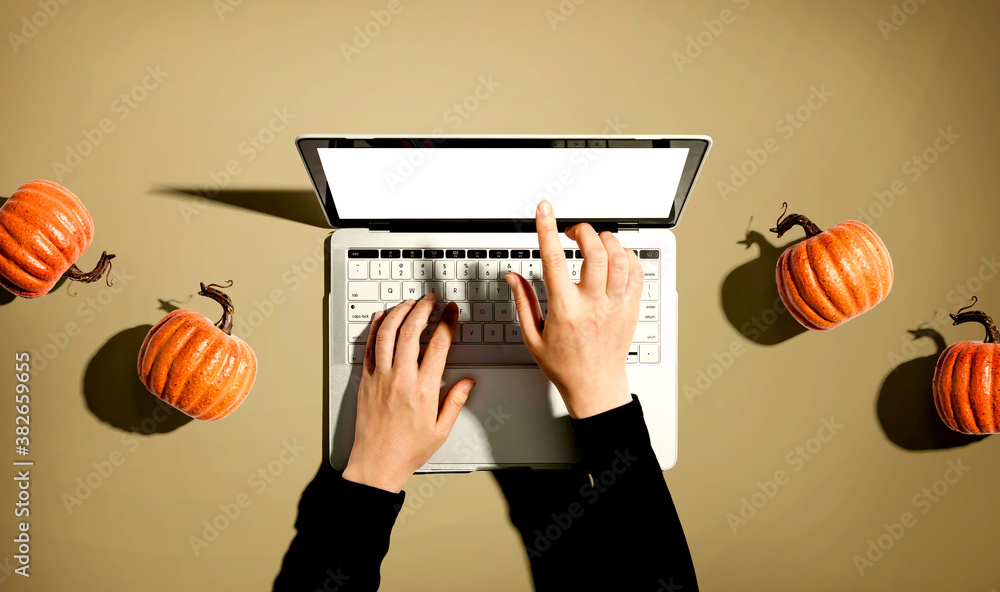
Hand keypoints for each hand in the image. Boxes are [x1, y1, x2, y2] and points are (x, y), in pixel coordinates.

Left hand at [342, 293, 475, 492]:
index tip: (451, 312)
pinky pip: (369, 348)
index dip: (447, 322)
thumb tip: (467, 383)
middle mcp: (401, 379)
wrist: (376, 465)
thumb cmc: (407, 451)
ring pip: (388, 334)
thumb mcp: (440, 430)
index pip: (439, 345)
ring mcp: (380, 378)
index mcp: (424, 390)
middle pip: (412, 331)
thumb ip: (455, 402)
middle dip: (423, 309)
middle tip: (430, 300)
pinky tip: (382, 318)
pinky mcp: (365, 381)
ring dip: (399, 313)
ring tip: (409, 303)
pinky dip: (375, 329)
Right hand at [505, 200, 641, 418]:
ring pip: (619, 258)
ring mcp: (615, 305)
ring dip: (606, 241)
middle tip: (573, 232)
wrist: (595, 386)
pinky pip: (636, 271)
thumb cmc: (565, 365)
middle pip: (595, 252)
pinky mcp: (631, 308)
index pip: (554, 260)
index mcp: (565, 310)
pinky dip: (626, 256)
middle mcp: (593, 304)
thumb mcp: (533, 336)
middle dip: (583, 231)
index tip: (544, 210)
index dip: (547, 229)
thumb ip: (523, 302)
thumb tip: (513, 277)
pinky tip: (614, 259)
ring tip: (594, 243)